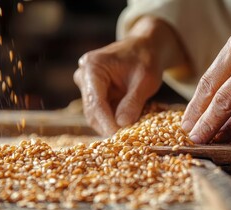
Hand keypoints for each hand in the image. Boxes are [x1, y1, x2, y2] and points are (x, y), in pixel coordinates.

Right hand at [75, 17, 186, 135]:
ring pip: (95, 115)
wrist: (145, 47)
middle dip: (108, 126)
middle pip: (92, 111)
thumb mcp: (145, 81)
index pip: (95, 102)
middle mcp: (84, 76)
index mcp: (93, 67)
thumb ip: (133, 102)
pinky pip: (101, 113)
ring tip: (128, 135)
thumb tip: (121, 125)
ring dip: (110, 125)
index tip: (117, 137)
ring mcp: (87, 85)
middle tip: (125, 141)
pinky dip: (113, 121)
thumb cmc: (146, 59)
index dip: (106, 122)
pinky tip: (126, 127)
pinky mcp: (93, 94)